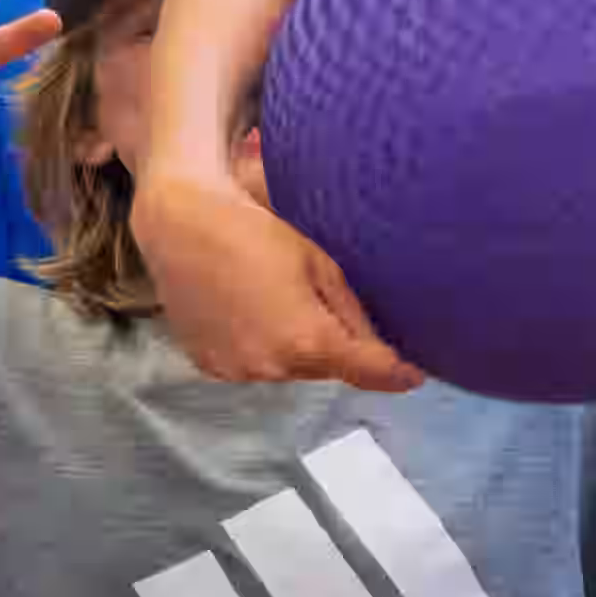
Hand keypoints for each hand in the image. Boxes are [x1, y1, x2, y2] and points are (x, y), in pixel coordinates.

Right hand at [141, 164, 423, 394]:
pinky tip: (249, 311)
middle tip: (321, 304)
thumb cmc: (257, 232)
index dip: (395, 374)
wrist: (181, 223)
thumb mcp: (322, 267)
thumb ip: (355, 316)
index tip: (414, 373)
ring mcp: (236, 369)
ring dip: (295, 347)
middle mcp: (271, 366)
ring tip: (276, 299)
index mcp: (307, 341)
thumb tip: (385, 351)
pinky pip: (252, 365)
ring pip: (287, 369)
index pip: (368, 372)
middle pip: (324, 368)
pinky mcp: (210, 365)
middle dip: (334, 346)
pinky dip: (260, 348)